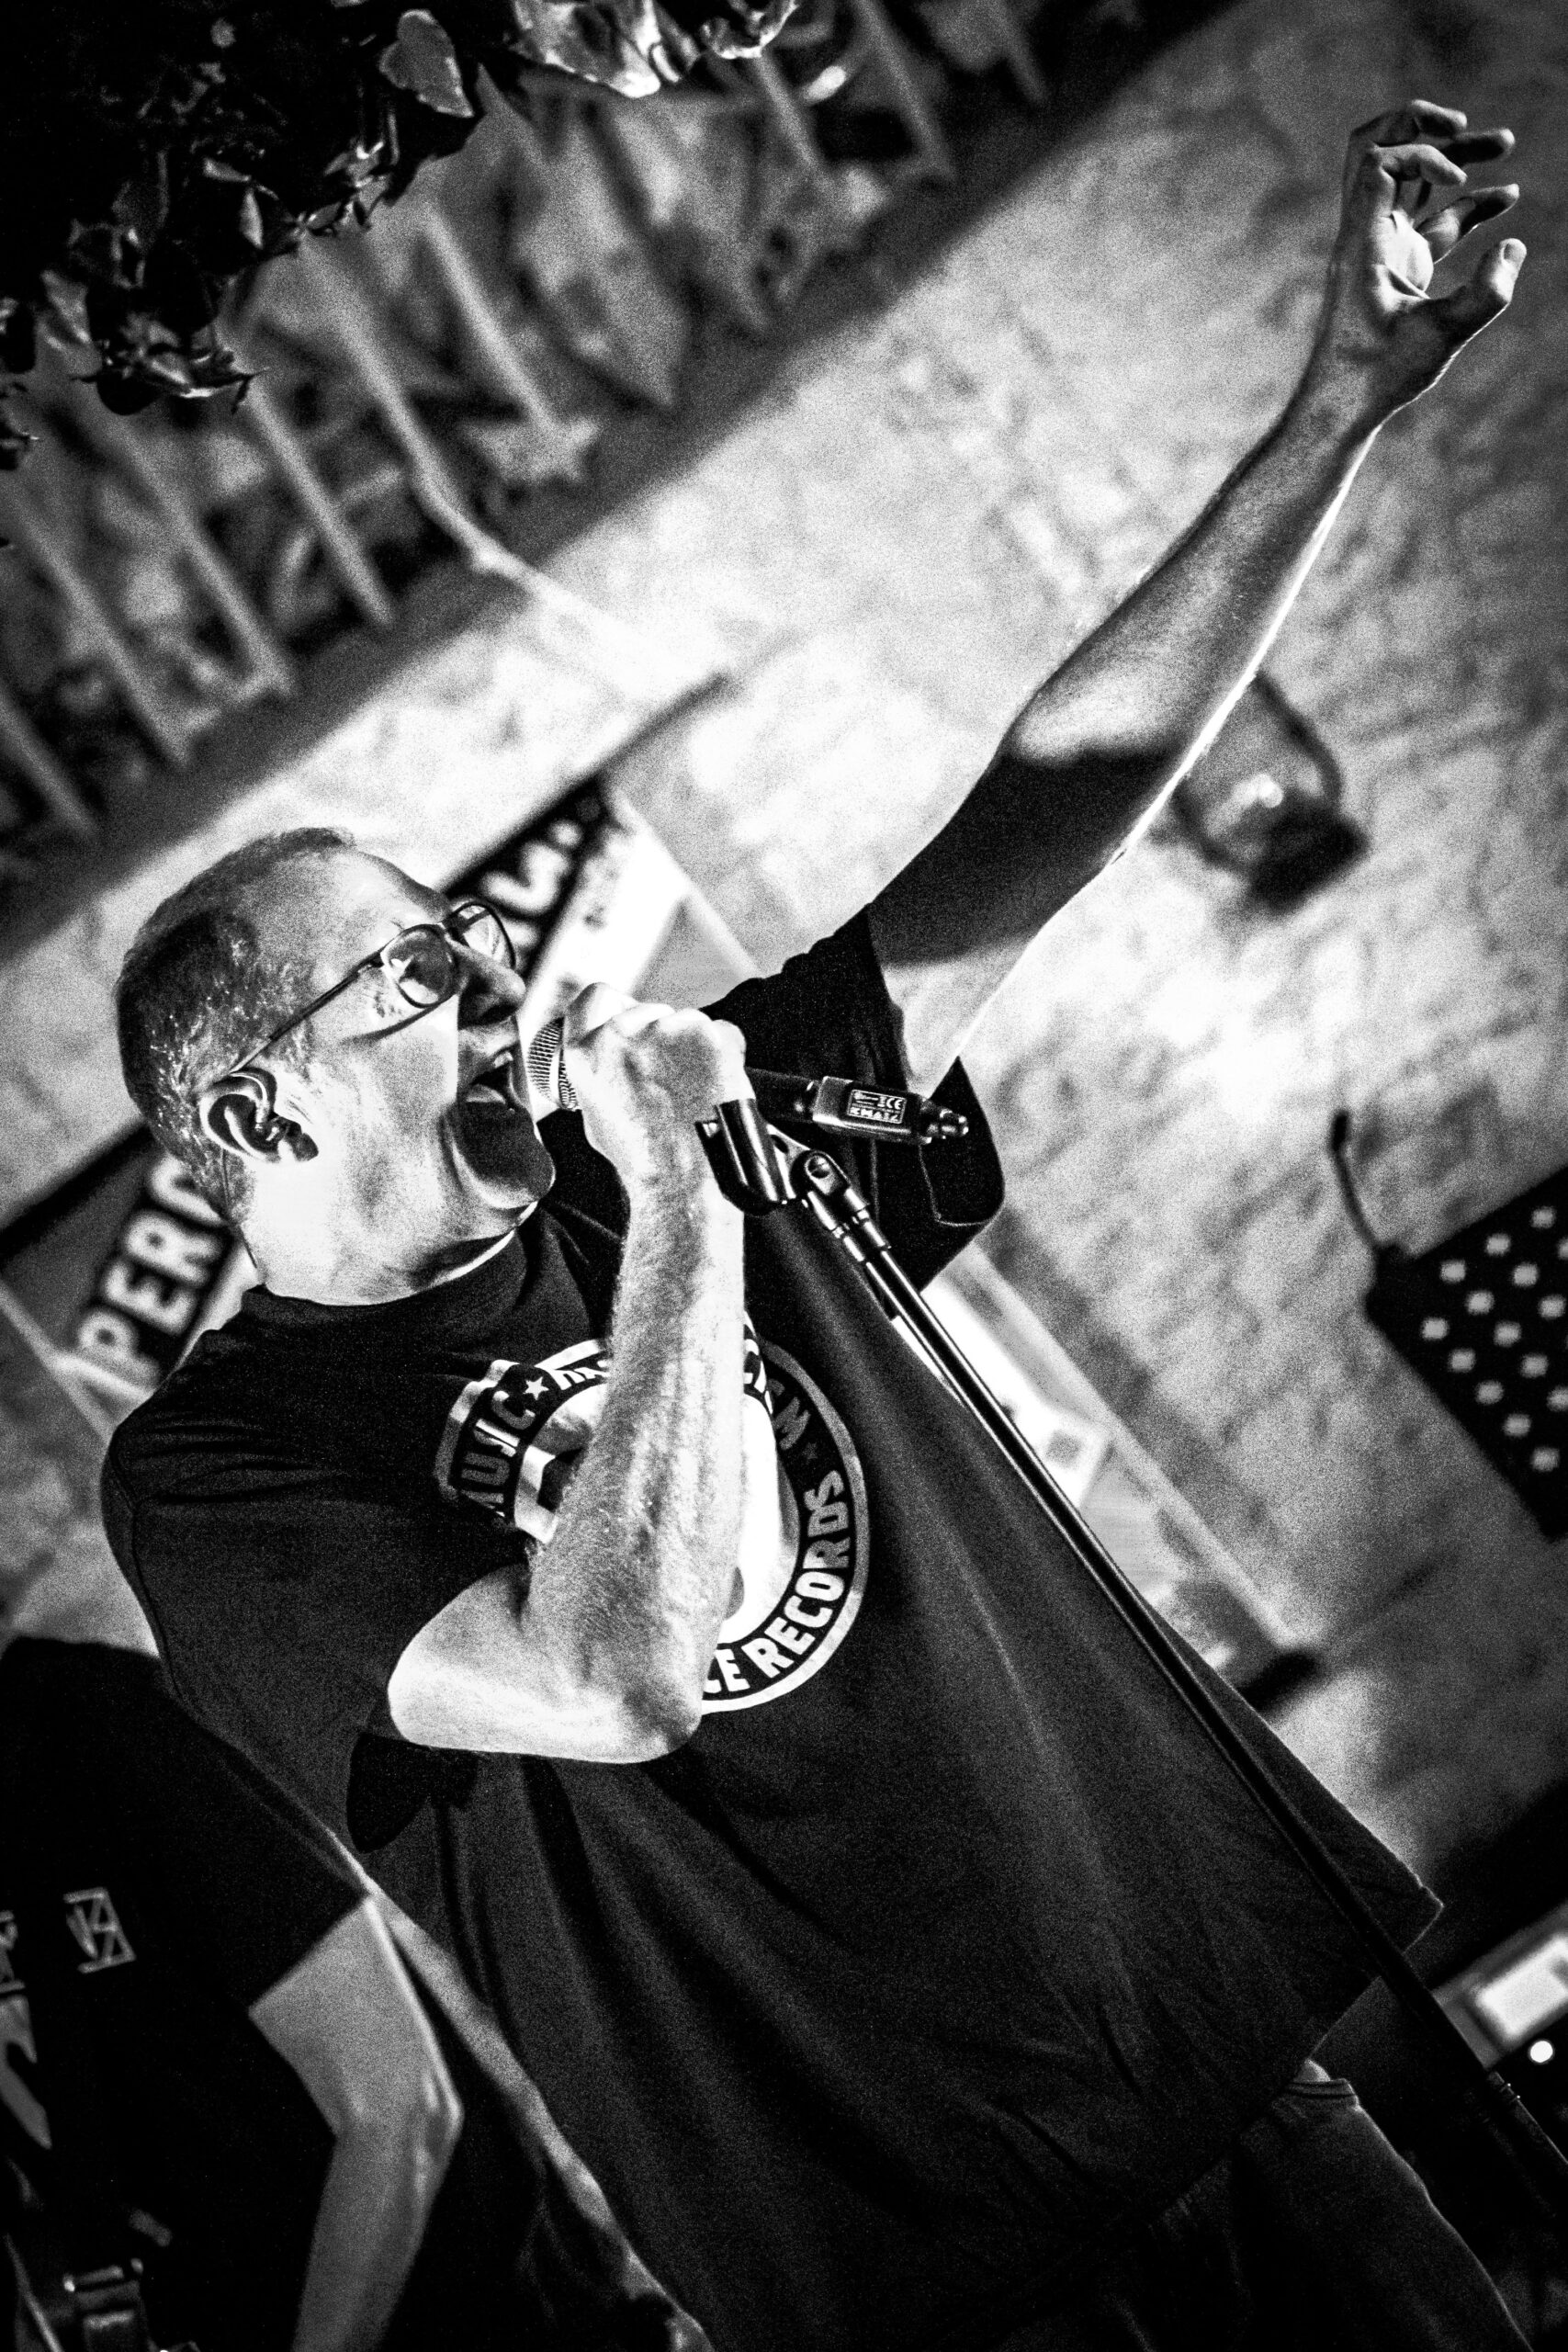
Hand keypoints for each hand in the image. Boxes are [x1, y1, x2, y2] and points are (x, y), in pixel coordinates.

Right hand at [559, 986, 750, 1194]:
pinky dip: (724, 1052)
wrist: (684, 1175)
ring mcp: (665, 1030)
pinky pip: (722, 1032)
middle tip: (675, 1073)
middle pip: (648, 1010)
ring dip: (694, 1046)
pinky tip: (717, 1084)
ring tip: (696, 1089)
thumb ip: (599, 1077)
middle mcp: (621, 1034)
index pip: (594, 998)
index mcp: (587, 1055)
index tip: (628, 1010)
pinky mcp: (705, 1034)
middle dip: (663, 1034)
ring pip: (686, 1022)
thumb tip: (611, 1061)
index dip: (615, 1002)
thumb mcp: (597, 1117)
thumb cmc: (644, 1158)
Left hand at [1305, 100, 1522, 428]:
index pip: (1380, 161)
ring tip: (1504, 143)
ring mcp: (1382, 249)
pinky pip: (1432, 221)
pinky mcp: (1399, 268)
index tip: (1458, 180)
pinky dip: (1465, 204)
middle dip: (1423, 128)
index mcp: (1363, 241)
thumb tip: (1514, 249)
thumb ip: (1484, 297)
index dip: (1422, 152)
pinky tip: (1506, 199)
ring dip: (1453, 159)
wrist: (1341, 408)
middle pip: (1382, 151)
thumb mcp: (1439, 338)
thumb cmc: (1377, 377)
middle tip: (1462, 126)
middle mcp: (1367, 235)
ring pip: (1412, 184)